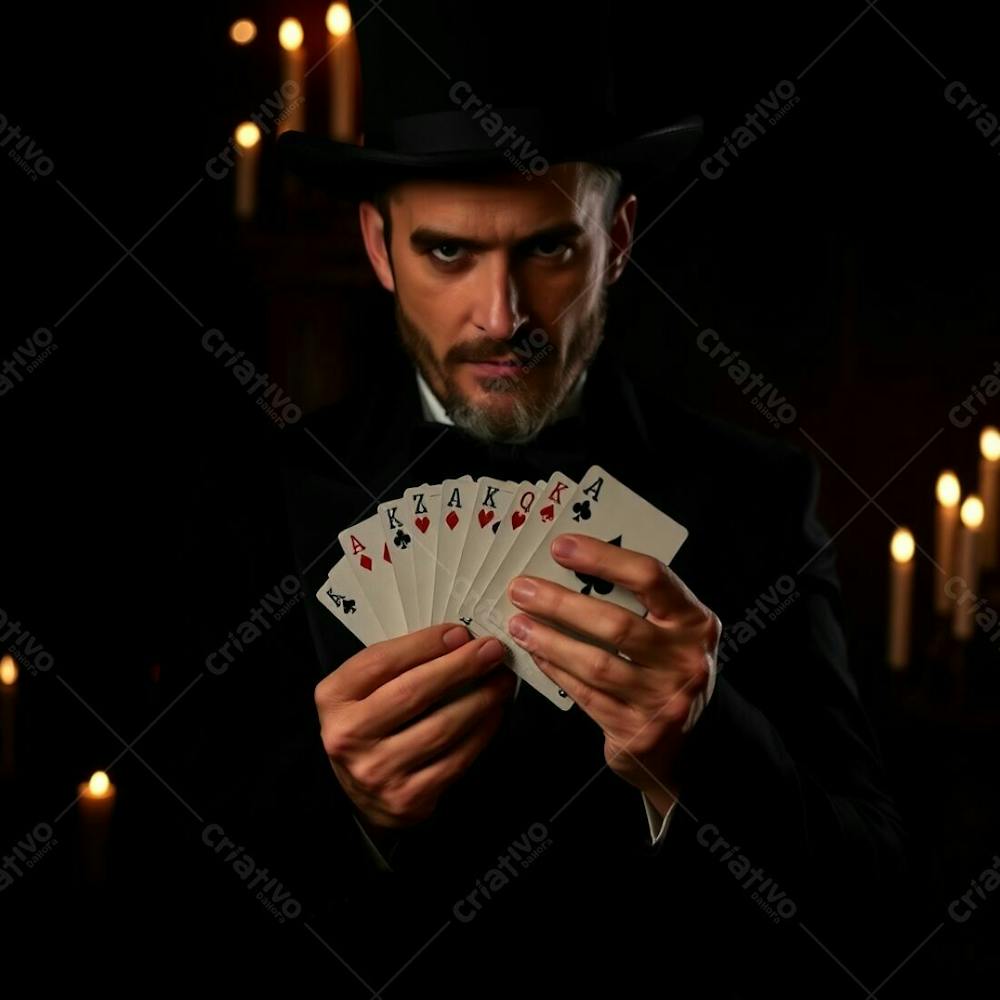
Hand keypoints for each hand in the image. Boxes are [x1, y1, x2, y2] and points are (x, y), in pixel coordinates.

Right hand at [315, 624, 515, 830]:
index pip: (381, 662)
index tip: (460, 633)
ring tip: (500, 681)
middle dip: (460, 666)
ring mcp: (377, 771)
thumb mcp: (363, 689)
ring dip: (480, 699)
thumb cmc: (370, 725)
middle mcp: (349, 736)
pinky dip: (481, 732)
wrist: (363, 794)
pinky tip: (493, 713)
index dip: (425, 644)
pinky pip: (456, 759)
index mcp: (334, 698)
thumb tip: (457, 641)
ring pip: (441, 727)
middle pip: (414, 692)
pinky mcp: (407, 798)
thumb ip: (397, 664)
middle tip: (492, 651)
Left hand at [505, 533, 718, 814]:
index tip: (560, 548)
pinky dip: (556, 671)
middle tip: (522, 590)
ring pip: (596, 664)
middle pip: (616, 624)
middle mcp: (686, 660)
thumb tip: (569, 570)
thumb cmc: (667, 668)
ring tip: (519, 625)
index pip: (650, 577)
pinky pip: (587, 695)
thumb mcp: (670, 629)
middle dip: (560, 604)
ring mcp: (663, 699)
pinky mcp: (638, 731)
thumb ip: (636, 603)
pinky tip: (537, 655)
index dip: (603, 559)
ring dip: (550, 641)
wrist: (684, 739)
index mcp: (695, 621)